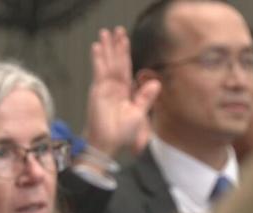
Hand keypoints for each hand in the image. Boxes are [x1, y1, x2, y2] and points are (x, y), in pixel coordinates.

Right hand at [83, 27, 160, 156]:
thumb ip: (146, 97)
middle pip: (116, 61)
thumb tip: (156, 82)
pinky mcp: (97, 90)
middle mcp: (114, 86)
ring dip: (106, 47)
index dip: (125, 53)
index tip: (124, 39)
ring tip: (104, 32)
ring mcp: (104, 87)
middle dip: (115, 45)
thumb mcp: (139, 113)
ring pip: (107, 62)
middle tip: (115, 29)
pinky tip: (97, 47)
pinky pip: (98, 71)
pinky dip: (98, 59)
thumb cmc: (122, 132)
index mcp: (125, 90)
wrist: (108, 142)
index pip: (126, 67)